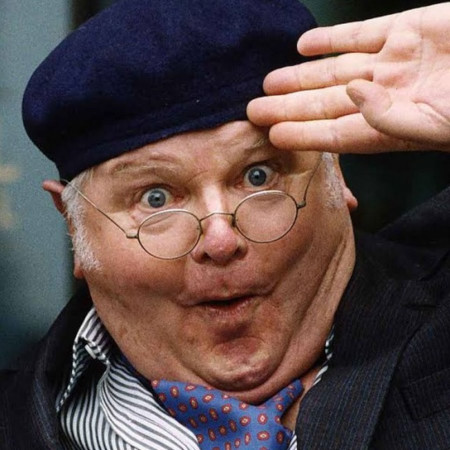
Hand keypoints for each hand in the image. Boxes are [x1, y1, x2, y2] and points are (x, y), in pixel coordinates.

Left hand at [247, 3, 449, 152]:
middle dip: (289, 106)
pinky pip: (360, 33)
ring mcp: (394, 61)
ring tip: (268, 80)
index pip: (335, 134)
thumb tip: (352, 93)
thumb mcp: (437, 124)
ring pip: (334, 70)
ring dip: (301, 76)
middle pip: (325, 104)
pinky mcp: (406, 28)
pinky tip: (304, 45)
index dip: (302, 134)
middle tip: (253, 110)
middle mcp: (385, 95)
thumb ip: (390, 118)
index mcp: (391, 125)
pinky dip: (332, 38)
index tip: (271, 134)